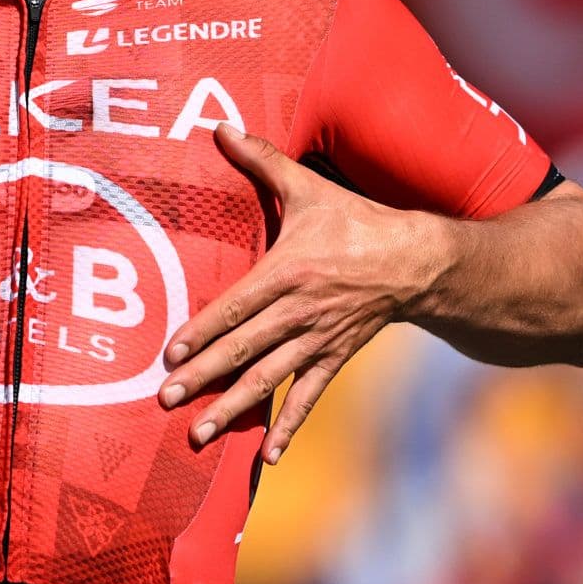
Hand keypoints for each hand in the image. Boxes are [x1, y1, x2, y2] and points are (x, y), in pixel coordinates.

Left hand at [157, 125, 446, 461]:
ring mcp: (318, 340)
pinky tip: (268, 458)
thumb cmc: (356, 221)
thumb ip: (261, 159)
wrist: (418, 260)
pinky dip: (289, 426)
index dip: (204, 330)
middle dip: (204, 376)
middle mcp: (300, 312)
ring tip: (197, 435)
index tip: (171, 353)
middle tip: (164, 400)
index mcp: (288, 271)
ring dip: (233, 410)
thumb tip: (218, 124)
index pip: (237, 306)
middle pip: (245, 349)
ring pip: (270, 379)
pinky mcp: (334, 357)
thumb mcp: (309, 187)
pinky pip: (308, 395)